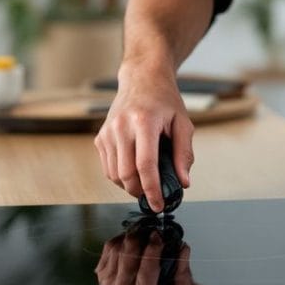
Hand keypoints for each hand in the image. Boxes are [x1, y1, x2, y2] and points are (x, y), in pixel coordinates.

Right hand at [94, 67, 193, 211]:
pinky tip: (134, 170)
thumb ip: (184, 153)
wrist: (142, 79)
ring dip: (129, 186)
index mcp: (144, 121)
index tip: (159, 205)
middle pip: (126, 174)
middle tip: (154, 196)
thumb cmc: (165, 100)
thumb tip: (183, 182)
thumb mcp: (183, 123)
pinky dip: (120, 176)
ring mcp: (107, 132)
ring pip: (114, 174)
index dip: (152, 189)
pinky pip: (107, 167)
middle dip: (140, 191)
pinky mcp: (100, 137)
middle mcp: (121, 126)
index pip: (145, 164)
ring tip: (146, 182)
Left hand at [95, 230, 206, 284]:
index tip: (158, 237)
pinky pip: (109, 247)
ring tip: (145, 235)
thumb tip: (182, 247)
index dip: (151, 255)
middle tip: (152, 230)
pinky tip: (133, 242)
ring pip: (116, 250)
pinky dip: (121, 238)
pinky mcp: (103, 276)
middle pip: (125, 262)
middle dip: (138, 240)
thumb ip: (182, 269)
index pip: (144, 278)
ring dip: (131, 237)